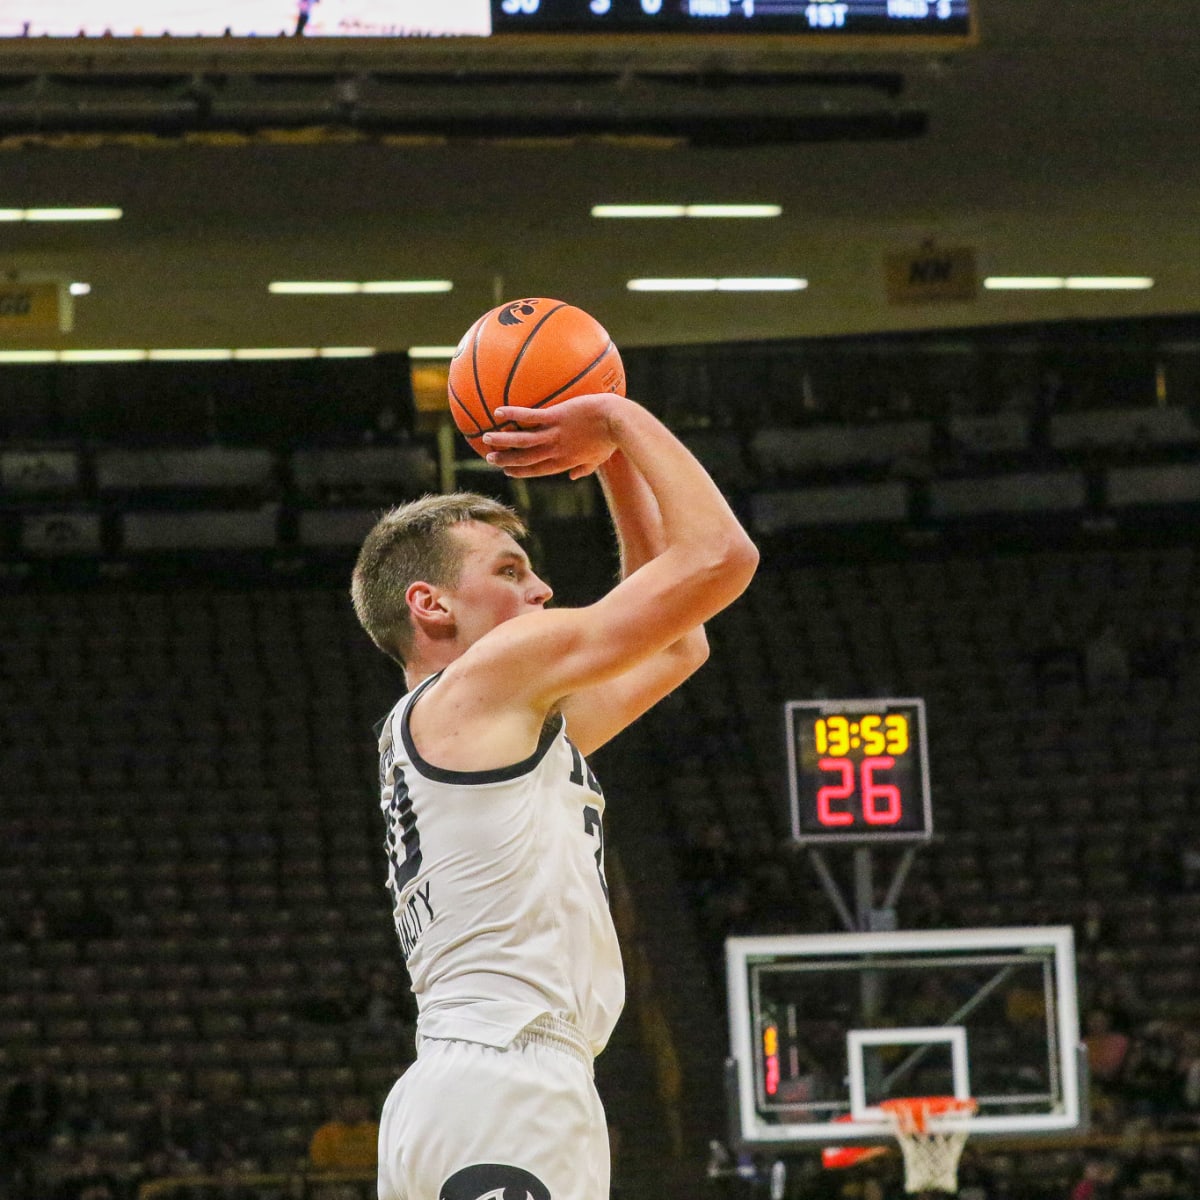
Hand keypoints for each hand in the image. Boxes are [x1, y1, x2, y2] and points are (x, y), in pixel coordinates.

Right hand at [483, 394, 620, 478]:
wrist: (619, 421)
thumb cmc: (612, 438)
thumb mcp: (599, 459)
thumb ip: (584, 468)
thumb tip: (574, 477)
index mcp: (565, 462)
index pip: (538, 470)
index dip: (522, 472)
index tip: (509, 472)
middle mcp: (556, 451)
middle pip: (526, 458)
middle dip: (507, 460)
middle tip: (490, 459)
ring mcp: (555, 434)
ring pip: (523, 441)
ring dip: (503, 441)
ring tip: (486, 438)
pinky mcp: (556, 417)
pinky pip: (530, 417)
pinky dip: (514, 415)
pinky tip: (499, 412)